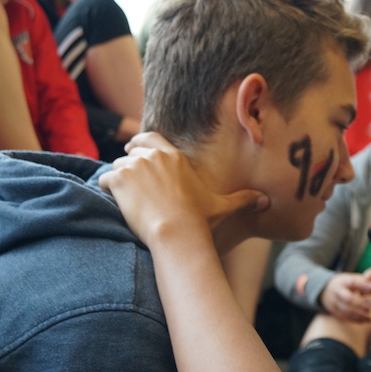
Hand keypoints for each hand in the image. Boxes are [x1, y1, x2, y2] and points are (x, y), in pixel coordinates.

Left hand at [98, 132, 268, 249]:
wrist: (175, 233)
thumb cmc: (199, 221)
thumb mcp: (223, 207)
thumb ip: (243, 199)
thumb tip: (266, 201)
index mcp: (174, 157)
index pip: (151, 138)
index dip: (140, 144)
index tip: (133, 150)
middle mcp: (153, 156)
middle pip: (131, 154)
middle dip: (128, 165)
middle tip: (126, 178)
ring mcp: (134, 166)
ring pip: (117, 167)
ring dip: (117, 180)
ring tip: (121, 197)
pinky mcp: (118, 179)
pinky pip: (104, 179)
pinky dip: (105, 189)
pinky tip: (111, 202)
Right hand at [319, 272, 370, 322]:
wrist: (325, 290)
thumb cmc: (344, 284)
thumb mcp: (351, 279)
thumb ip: (362, 282)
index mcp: (342, 282)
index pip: (352, 282)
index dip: (362, 286)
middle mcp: (336, 292)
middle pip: (348, 299)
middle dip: (360, 305)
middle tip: (370, 310)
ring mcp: (333, 303)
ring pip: (346, 311)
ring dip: (359, 316)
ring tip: (370, 319)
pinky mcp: (333, 311)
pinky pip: (343, 318)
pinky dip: (354, 321)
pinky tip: (364, 322)